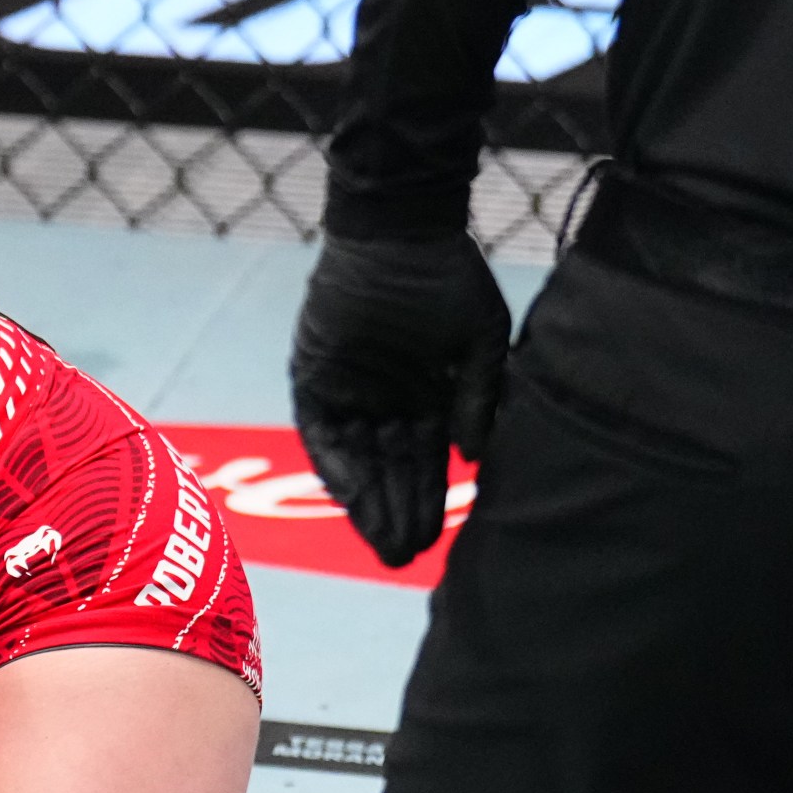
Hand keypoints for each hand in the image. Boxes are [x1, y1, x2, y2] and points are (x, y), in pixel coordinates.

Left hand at [289, 231, 510, 566]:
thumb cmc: (447, 278)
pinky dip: (336, 465)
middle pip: (388, 471)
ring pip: (357, 461)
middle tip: (404, 560)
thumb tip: (473, 459)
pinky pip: (321, 433)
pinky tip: (354, 501)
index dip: (428, 501)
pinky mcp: (313, 377)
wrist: (400, 232)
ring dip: (368, 503)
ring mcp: (346, 391)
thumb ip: (478, 399)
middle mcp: (382, 401)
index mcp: (424, 396)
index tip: (435, 542)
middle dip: (396, 514)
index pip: (424, 462)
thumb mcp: (480, 343)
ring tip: (384, 544)